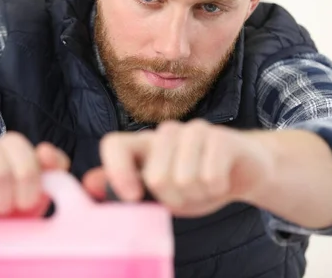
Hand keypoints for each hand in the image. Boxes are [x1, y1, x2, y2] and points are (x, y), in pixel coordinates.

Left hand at [83, 120, 273, 216]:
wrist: (242, 171)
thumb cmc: (195, 182)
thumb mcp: (157, 192)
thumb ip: (123, 187)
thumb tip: (89, 183)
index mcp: (144, 145)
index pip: (114, 144)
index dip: (117, 171)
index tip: (132, 196)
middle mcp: (165, 133)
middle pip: (155, 176)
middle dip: (174, 199)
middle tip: (187, 193)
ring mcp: (193, 130)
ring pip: (183, 178)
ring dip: (197, 195)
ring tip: (204, 186)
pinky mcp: (220, 137)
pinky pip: (209, 175)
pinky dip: (215, 189)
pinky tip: (220, 181)